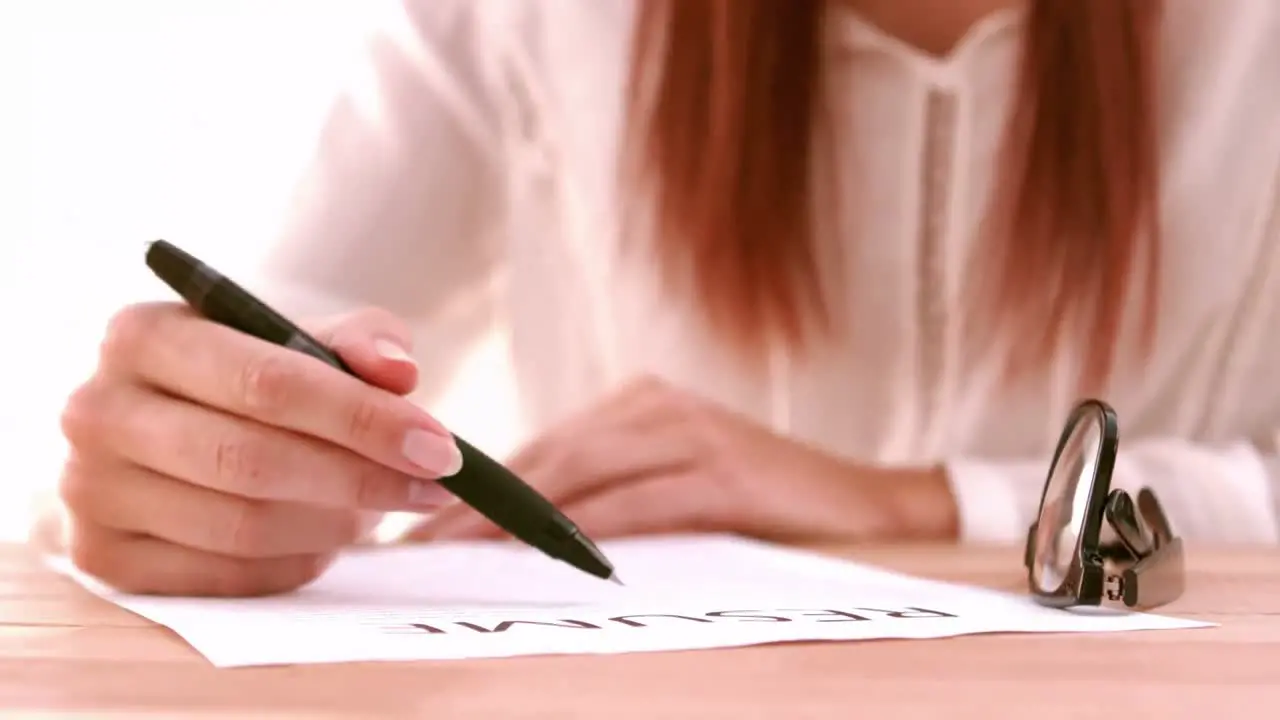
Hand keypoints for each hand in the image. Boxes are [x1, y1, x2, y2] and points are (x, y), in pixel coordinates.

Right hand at [56, 302, 462, 596]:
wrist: (176, 426)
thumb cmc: (250, 377)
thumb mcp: (302, 341)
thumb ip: (360, 344)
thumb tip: (399, 373)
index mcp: (143, 335)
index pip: (268, 383)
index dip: (362, 419)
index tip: (438, 446)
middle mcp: (97, 409)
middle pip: (252, 461)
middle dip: (361, 477)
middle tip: (432, 485)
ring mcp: (90, 490)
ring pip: (242, 526)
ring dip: (335, 523)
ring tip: (379, 507)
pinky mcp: (104, 558)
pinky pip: (224, 577)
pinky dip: (295, 562)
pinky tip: (325, 537)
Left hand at [410, 376, 958, 543]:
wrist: (862, 503)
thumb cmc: (758, 502)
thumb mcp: (675, 479)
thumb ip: (609, 487)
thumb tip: (517, 526)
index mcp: (638, 403)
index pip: (541, 447)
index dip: (475, 488)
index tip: (417, 522)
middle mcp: (657, 405)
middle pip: (547, 457)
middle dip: (474, 505)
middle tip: (414, 544)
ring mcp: (693, 432)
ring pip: (580, 476)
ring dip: (511, 520)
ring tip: (455, 555)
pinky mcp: (725, 472)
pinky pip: (640, 504)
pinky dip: (588, 532)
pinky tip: (547, 556)